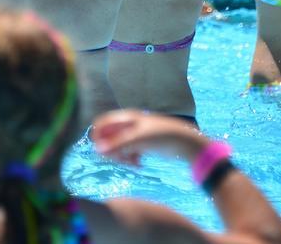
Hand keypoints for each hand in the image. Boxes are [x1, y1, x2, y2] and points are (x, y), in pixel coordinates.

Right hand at [92, 110, 208, 166]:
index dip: (98, 136)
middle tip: (121, 160)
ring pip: (118, 147)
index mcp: (125, 118)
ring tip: (133, 163)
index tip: (101, 151)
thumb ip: (117, 145)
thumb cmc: (161, 136)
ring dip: (121, 157)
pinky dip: (130, 159)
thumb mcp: (137, 140)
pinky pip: (127, 153)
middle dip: (112, 150)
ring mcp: (134, 135)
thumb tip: (96, 150)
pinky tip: (139, 164)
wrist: (184, 143)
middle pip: (108, 138)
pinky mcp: (141, 145)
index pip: (102, 123)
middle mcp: (128, 125)